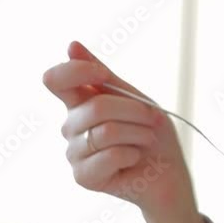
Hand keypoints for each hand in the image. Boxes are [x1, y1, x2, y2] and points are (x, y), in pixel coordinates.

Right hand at [42, 41, 194, 217]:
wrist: (169, 173)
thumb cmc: (152, 132)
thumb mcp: (133, 96)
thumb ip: (101, 74)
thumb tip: (71, 46)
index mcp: (78, 102)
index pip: (55, 80)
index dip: (78, 71)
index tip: (103, 75)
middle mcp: (70, 126)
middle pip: (96, 107)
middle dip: (134, 112)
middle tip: (153, 121)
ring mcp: (74, 152)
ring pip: (106, 132)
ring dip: (138, 134)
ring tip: (146, 141)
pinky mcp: (82, 176)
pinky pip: (110, 155)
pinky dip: (132, 155)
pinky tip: (134, 160)